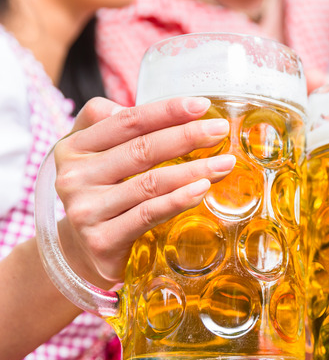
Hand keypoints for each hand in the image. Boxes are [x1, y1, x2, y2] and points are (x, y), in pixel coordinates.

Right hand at [52, 97, 234, 285]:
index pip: (127, 121)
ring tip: (224, 163)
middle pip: (141, 149)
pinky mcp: (102, 240)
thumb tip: (164, 111)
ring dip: (193, 170)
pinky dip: (179, 200)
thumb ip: (116, 126)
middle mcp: (74, 177)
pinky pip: (149, 214)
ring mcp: (86, 210)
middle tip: (220, 131)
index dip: (166, 111)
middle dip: (187, 136)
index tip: (202, 105)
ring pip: (150, 183)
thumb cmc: (100, 195)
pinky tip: (202, 189)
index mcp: (73, 147)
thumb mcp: (96, 155)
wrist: (82, 253)